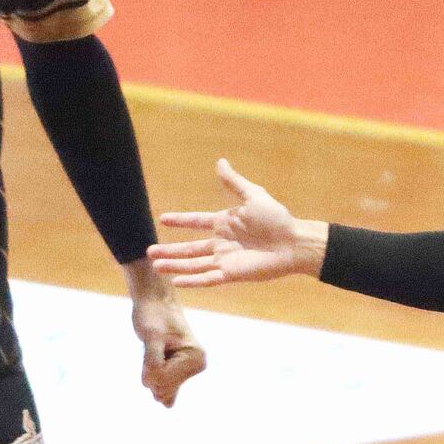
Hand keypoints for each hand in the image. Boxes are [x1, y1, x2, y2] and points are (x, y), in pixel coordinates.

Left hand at [125, 261, 206, 405]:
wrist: (154, 300)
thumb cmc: (153, 314)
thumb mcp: (151, 337)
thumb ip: (153, 364)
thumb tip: (157, 394)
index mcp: (196, 357)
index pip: (163, 380)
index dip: (149, 367)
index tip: (154, 345)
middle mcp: (197, 365)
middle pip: (162, 388)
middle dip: (151, 371)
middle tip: (154, 347)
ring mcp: (189, 369)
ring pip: (159, 388)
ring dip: (150, 371)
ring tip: (156, 350)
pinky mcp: (179, 369)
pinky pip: (163, 388)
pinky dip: (154, 379)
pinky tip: (158, 370)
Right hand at [149, 157, 320, 286]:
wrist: (293, 242)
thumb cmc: (277, 218)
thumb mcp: (253, 196)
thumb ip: (234, 182)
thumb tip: (220, 161)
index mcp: (225, 223)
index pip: (196, 222)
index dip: (180, 220)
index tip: (163, 219)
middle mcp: (221, 242)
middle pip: (189, 248)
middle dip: (169, 251)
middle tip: (149, 252)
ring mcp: (225, 259)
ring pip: (193, 264)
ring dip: (175, 266)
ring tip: (156, 266)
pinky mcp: (231, 274)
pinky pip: (208, 278)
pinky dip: (192, 281)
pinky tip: (177, 281)